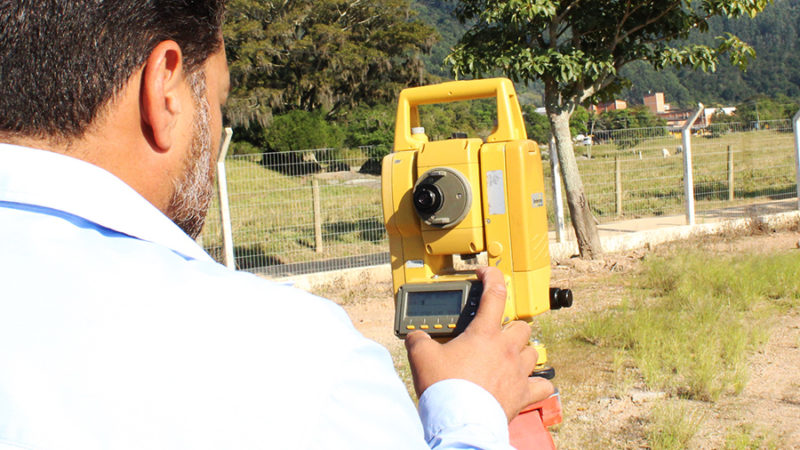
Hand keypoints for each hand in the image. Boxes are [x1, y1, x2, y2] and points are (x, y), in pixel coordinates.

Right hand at [404, 266, 554, 421]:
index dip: (492, 277)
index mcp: (484, 334)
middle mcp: (506, 349)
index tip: (486, 273)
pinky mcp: (524, 394)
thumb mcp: (421, 357)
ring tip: (509, 357)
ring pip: (533, 351)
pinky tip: (531, 383)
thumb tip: (415, 336)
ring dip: (523, 351)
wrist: (460, 422)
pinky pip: (543, 385)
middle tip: (495, 332)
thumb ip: (418, 340)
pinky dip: (538, 383)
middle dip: (509, 326)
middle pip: (521, 325)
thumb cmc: (445, 389)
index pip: (494, 294)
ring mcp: (518, 372)